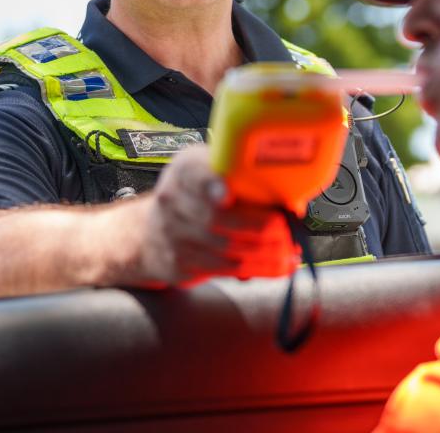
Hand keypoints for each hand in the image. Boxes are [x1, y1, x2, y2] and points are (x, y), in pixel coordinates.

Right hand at [131, 144, 298, 286]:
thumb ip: (243, 177)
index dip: (211, 184)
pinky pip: (223, 269)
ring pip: (224, 248)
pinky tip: (277, 266)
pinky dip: (256, 269)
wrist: (148, 230)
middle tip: (286, 231)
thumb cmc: (196, 196)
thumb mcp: (213, 171)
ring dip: (264, 253)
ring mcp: (172, 235)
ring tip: (289, 253)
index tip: (227, 194)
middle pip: (217, 218)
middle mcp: (172, 201)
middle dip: (259, 228)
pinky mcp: (178, 264)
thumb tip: (291, 199)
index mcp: (185, 170)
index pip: (195, 174)